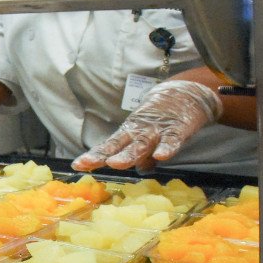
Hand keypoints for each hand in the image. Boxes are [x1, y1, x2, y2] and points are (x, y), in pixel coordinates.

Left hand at [72, 79, 222, 171]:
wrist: (185, 93)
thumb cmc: (160, 120)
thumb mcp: (147, 138)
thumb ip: (142, 155)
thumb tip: (141, 170)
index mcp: (129, 134)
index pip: (108, 146)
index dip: (94, 156)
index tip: (77, 165)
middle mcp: (139, 132)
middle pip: (119, 146)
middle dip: (104, 156)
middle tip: (88, 164)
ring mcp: (158, 130)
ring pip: (142, 144)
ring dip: (128, 154)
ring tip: (115, 164)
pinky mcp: (177, 128)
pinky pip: (172, 140)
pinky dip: (167, 147)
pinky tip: (161, 156)